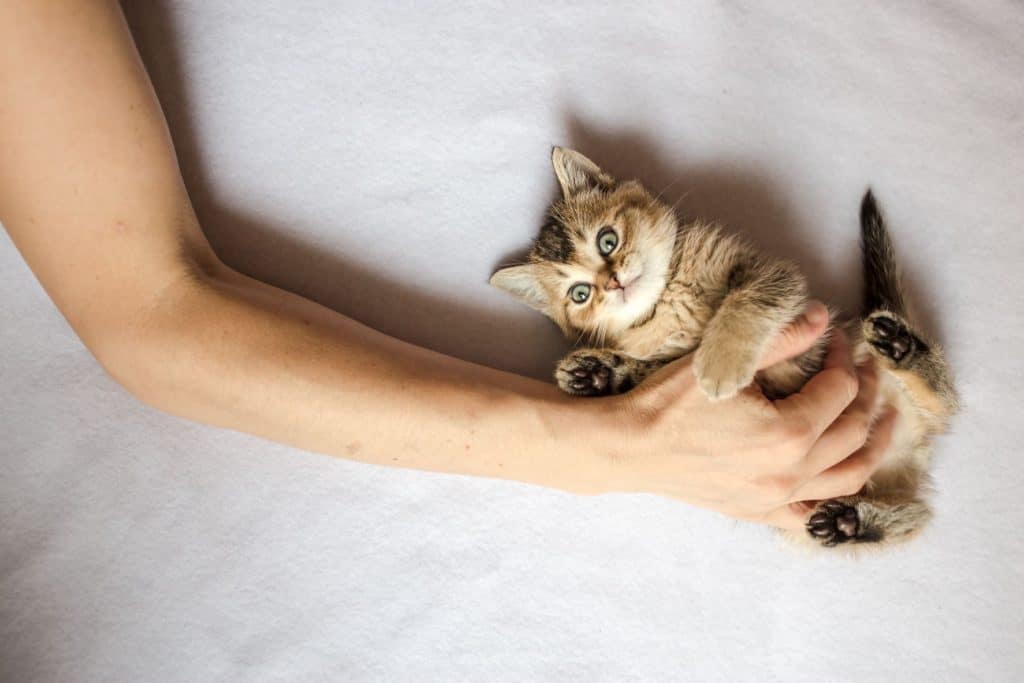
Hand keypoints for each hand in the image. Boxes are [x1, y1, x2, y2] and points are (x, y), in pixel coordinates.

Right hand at [583, 301, 893, 529]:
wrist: (629, 448)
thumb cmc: (668, 403)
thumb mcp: (726, 362)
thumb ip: (780, 339)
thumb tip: (821, 316)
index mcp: (789, 433)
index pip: (839, 390)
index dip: (844, 359)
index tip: (836, 339)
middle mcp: (791, 472)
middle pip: (852, 431)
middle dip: (866, 394)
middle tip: (865, 369)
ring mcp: (776, 498)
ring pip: (848, 477)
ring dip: (872, 445)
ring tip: (883, 422)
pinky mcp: (757, 511)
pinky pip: (812, 512)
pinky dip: (834, 494)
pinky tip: (839, 475)